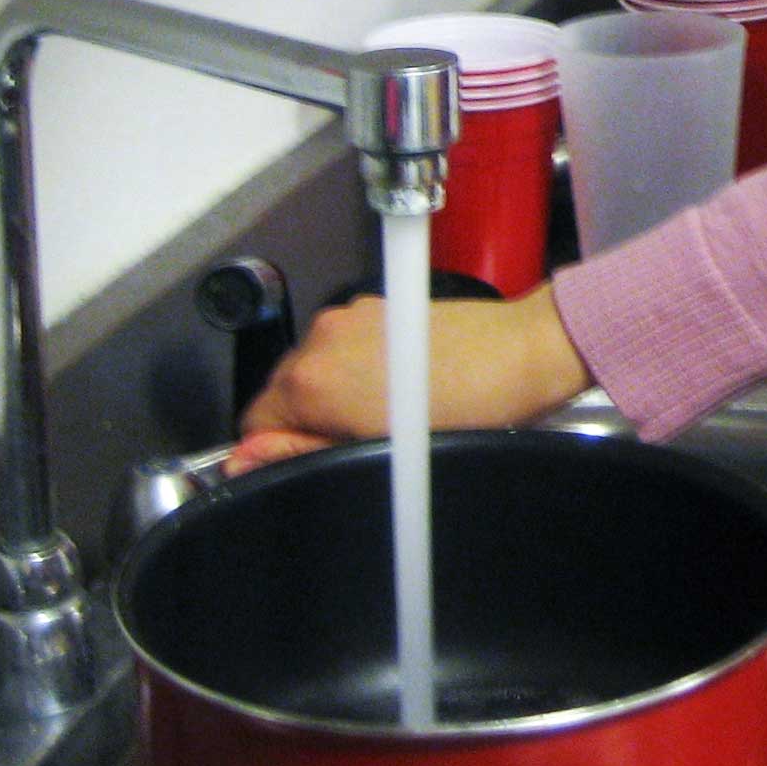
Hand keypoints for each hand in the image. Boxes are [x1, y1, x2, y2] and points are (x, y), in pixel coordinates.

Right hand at [232, 287, 588, 470]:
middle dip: (307, 418)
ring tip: (386, 411)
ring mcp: (349, 315)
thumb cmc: (466, 408)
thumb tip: (245, 461)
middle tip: (361, 438)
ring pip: (313, 367)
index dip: (281, 448)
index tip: (317, 456)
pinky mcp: (375, 304)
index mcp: (310, 379)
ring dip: (333, 391)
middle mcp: (320, 337)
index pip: (254, 423)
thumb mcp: (375, 450)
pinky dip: (356, 365)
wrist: (521, 354)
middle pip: (282, 391)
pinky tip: (397, 383)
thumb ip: (301, 452)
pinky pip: (343, 344)